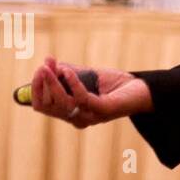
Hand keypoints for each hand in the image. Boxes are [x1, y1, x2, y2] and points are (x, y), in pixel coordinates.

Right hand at [28, 56, 152, 127]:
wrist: (143, 89)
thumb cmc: (115, 84)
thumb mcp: (88, 76)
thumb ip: (68, 71)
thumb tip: (48, 62)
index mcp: (70, 112)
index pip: (43, 105)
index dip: (36, 88)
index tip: (38, 69)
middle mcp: (77, 118)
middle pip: (48, 106)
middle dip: (42, 85)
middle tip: (41, 67)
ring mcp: (90, 116)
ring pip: (62, 103)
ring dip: (53, 83)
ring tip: (50, 67)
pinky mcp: (102, 110)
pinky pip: (82, 98)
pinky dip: (73, 83)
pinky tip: (68, 71)